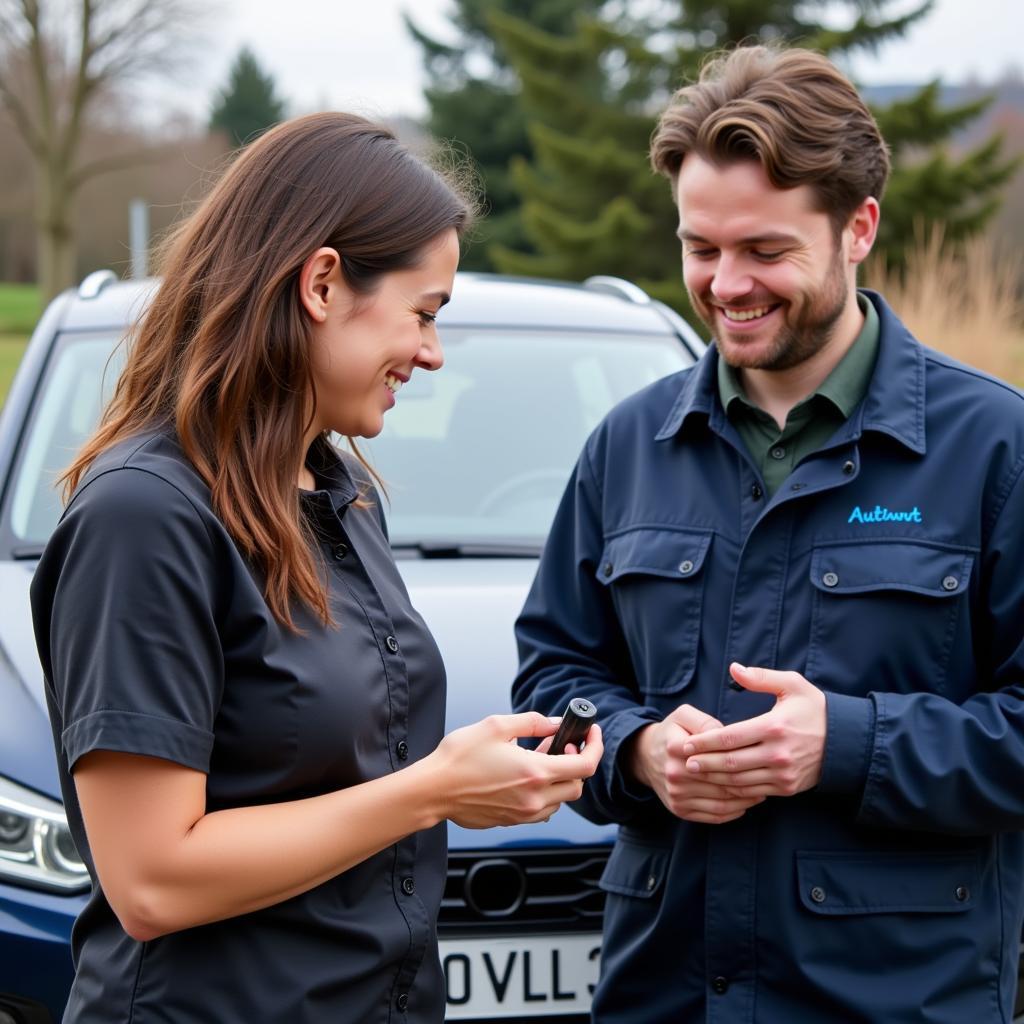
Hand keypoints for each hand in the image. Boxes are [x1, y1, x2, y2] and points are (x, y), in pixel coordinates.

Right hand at [427, 712, 603, 828]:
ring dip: (559, 779)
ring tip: (537, 758)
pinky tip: (525, 776)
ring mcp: (523, 813)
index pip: (585, 766)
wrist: (433, 790)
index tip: (590, 733)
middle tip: (558, 744)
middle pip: (578, 786)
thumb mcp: (496, 726)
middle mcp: (534, 797)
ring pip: (561, 801)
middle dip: (576, 763)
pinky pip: (542, 810)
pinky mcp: (512, 821)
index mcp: (535, 772)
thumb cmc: (459, 757)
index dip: (594, 747)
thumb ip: (532, 722)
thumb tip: (555, 724)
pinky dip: (544, 793)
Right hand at [627, 704, 764, 823]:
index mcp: (676, 747)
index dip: (742, 759)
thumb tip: (726, 734)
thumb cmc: (673, 733)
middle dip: (749, 782)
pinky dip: (734, 812)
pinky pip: (713, 816)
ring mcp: (676, 795)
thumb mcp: (684, 715)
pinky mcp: (679, 810)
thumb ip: (705, 722)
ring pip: (721, 803)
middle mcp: (675, 774)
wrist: (646, 757)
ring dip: (746, 800)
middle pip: (722, 782)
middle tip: (768, 777)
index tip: (762, 757)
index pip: (718, 757)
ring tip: (762, 791)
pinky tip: (747, 804)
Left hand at [681, 663, 826, 797]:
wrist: (846, 741)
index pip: (730, 737)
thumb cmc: (815, 709)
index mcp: (775, 726)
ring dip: (715, 778)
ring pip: (740, 780)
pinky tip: (720, 784)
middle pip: (731, 762)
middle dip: (704, 762)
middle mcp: (778, 753)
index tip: (687, 742)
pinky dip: (734, 789)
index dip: (705, 741)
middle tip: (683, 761)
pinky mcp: (787, 787)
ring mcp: (783, 773)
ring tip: (696, 772)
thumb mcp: (792, 685)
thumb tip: (734, 668)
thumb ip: (761, 677)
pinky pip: (754, 791)